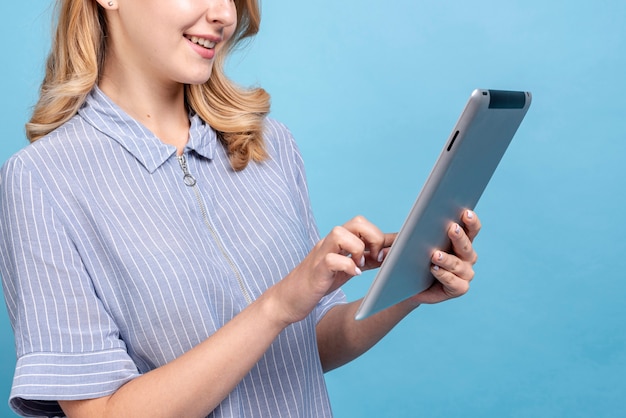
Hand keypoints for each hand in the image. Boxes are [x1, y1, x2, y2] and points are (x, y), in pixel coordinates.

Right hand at [273, 216, 389, 324]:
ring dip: (358, 249)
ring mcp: (321, 254)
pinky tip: (353, 275)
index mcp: (340, 240)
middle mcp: (330, 241)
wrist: (289, 299)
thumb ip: (367, 258)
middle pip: (357, 221)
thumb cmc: (320, 282)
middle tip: (376, 259)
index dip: (384, 236)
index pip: (365, 225)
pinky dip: (347, 265)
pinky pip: (332, 259)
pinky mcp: (316, 270)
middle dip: (374, 238)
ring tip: (361, 266)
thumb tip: (392, 252)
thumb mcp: (348, 267)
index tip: (395, 252)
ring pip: (341, 233)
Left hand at [409, 210, 480, 304]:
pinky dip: (444, 275)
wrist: (407, 283)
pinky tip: (434, 269)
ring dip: (447, 259)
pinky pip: (455, 283)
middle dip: (459, 237)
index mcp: (461, 241)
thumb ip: (420, 230)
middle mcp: (467, 257)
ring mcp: (465, 274)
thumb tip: (419, 219)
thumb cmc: (413, 257)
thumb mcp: (415, 241)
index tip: (466, 212)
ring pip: (458, 265)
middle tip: (451, 228)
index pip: (472, 229)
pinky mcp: (459, 288)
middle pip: (466, 246)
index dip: (471, 221)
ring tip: (435, 254)